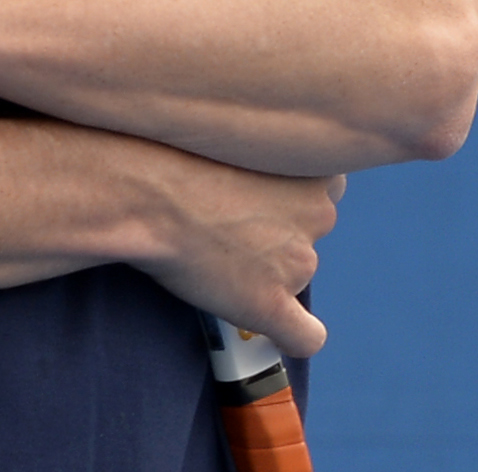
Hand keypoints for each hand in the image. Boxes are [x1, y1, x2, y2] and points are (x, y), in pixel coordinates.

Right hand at [117, 149, 346, 356]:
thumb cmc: (186, 160)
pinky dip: (294, 337)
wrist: (152, 196)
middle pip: (311, 233)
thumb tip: (270, 188)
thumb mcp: (249, 141)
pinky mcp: (271, 302)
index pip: (326, 191)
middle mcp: (320, 215)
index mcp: (319, 171)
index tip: (264, 202)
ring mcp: (299, 262)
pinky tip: (276, 333)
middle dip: (281, 234)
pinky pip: (305, 337)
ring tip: (219, 259)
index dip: (292, 200)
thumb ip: (274, 163)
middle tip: (235, 230)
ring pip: (298, 275)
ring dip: (270, 272)